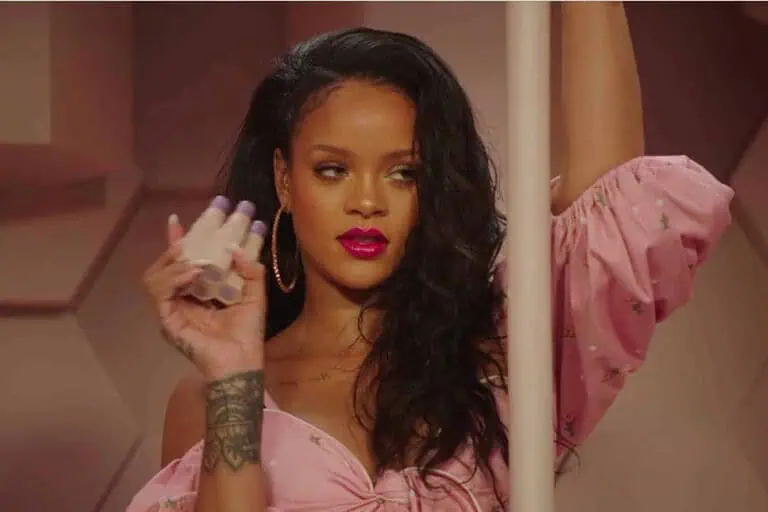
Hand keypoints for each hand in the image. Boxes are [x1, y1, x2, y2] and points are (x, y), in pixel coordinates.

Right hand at [142, 206, 267, 380]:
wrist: (242, 361)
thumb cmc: (247, 333)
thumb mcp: (255, 294)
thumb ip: (251, 271)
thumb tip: (236, 248)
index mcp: (197, 293)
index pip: (179, 263)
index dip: (175, 242)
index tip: (176, 221)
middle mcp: (180, 300)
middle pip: (162, 268)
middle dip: (171, 249)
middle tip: (186, 239)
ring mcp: (171, 311)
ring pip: (154, 278)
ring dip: (173, 264)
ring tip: (194, 263)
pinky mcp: (167, 321)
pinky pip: (159, 294)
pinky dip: (173, 279)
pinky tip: (192, 274)